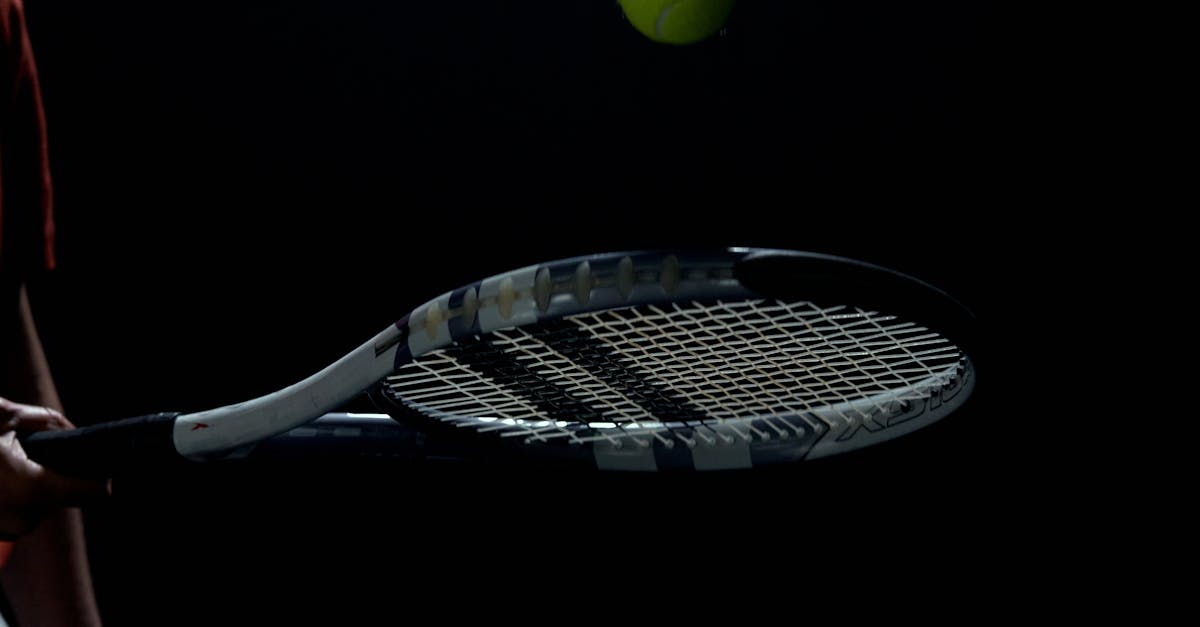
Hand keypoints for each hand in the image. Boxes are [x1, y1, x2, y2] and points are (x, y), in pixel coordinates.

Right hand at [0, 397, 108, 538]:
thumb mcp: (4, 415)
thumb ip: (48, 420)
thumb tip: (70, 430)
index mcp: (34, 491)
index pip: (96, 492)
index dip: (99, 473)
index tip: (98, 459)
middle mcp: (23, 520)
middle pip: (64, 495)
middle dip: (54, 470)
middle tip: (27, 447)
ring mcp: (4, 531)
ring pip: (39, 504)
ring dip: (30, 481)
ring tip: (4, 458)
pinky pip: (14, 511)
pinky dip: (10, 493)